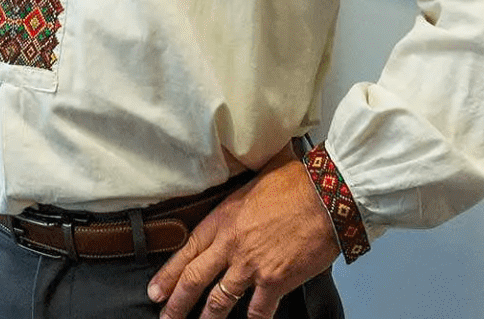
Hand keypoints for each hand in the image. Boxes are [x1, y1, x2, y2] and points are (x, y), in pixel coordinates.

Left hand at [148, 149, 340, 318]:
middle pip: (194, 280)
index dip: (168, 274)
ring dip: (207, 318)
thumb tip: (235, 187)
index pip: (187, 251)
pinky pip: (258, 311)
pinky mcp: (275, 281)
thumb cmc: (298, 182)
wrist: (328, 195)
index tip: (156, 290)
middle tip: (165, 317)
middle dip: (176, 303)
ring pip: (220, 300)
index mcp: (223, 218)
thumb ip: (239, 195)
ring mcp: (251, 266)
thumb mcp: (255, 179)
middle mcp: (231, 245)